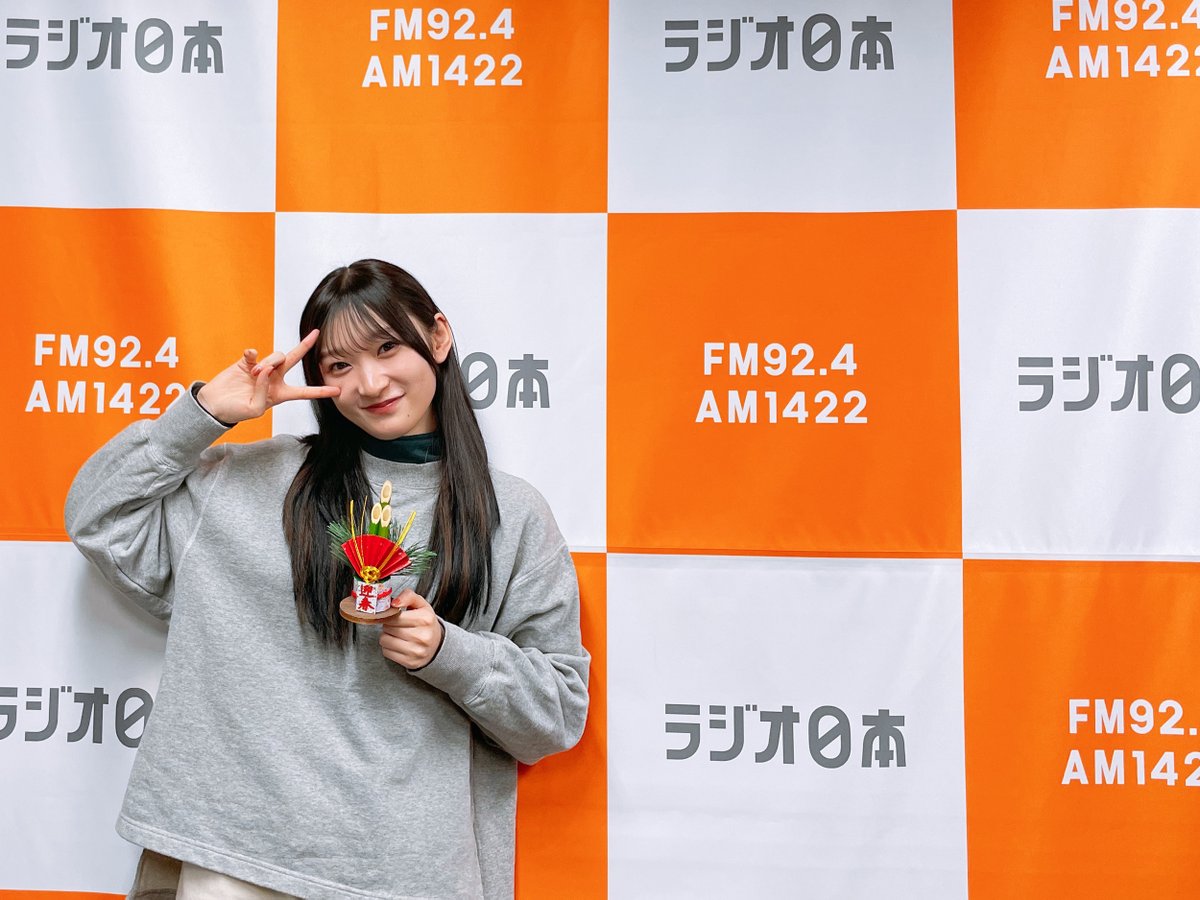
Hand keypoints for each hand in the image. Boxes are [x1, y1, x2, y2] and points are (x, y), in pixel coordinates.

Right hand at [195, 329, 338, 424]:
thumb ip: (265, 391)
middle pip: (294, 360)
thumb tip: (266, 370)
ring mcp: (262, 368)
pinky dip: (253, 355)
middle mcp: (274, 378)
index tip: (338, 390)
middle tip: (316, 333)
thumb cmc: (236, 411)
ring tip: (254, 374)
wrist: (214, 405)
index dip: (321, 392)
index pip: (305, 392)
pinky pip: (256, 352)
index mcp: (280, 394)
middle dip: (305, 346)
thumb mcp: (255, 409)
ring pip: (276, 356)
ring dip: (268, 363)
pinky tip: (249, 359)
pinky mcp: (247, 361)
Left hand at [380, 589, 445, 669]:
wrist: (437, 645)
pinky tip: (398, 644)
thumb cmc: (425, 623)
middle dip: (389, 625)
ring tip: (396, 635)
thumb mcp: (421, 605)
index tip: (393, 616)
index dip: (390, 615)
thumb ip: (408, 596)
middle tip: (396, 625)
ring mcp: (416, 651)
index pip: (394, 616)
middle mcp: (422, 636)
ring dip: (387, 636)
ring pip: (384, 640)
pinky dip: (389, 648)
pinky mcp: (410, 662)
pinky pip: (386, 652)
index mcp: (425, 619)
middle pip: (388, 628)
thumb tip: (394, 603)